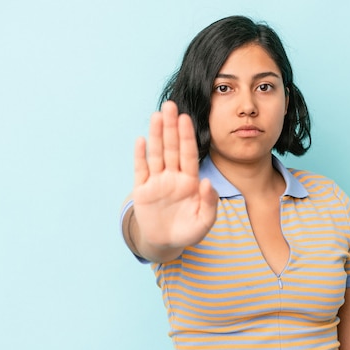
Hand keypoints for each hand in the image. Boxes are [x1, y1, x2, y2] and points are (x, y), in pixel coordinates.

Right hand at [131, 101, 217, 260]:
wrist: (166, 244)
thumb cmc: (188, 232)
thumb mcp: (204, 222)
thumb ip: (208, 202)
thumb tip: (206, 182)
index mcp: (190, 181)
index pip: (189, 154)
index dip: (187, 137)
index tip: (186, 119)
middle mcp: (173, 177)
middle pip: (172, 148)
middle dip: (171, 127)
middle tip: (171, 105)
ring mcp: (157, 181)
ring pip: (156, 154)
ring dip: (156, 135)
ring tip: (156, 115)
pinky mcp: (142, 190)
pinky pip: (141, 169)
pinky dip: (140, 155)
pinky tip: (141, 140)